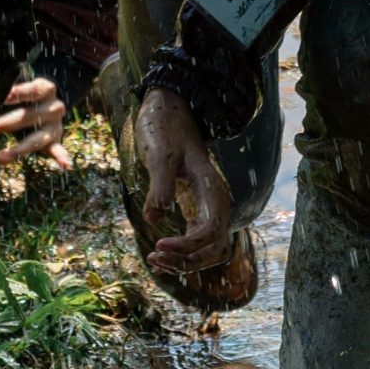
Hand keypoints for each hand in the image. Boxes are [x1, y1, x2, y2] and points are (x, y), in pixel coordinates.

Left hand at [0, 76, 71, 170]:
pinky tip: (66, 166)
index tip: (4, 97)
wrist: (47, 105)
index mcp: (46, 89)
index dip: (19, 93)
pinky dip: (62, 157)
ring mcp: (55, 126)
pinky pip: (57, 150)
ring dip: (18, 149)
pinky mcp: (54, 141)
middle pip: (29, 116)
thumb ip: (8, 91)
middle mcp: (54, 107)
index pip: (33, 90)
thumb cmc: (27, 95)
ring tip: (0, 157)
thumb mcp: (22, 88)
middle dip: (8, 122)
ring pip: (37, 138)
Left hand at [134, 86, 230, 278]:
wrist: (167, 107)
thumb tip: (154, 219)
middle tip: (155, 257)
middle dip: (188, 259)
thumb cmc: (164, 127)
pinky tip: (159, 251)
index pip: (212, 230)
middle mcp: (214, 199)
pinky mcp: (196, 206)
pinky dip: (182, 252)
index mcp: (211, 186)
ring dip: (186, 260)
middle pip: (215, 247)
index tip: (159, 245)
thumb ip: (160, 185)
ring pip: (209, 248)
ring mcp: (207, 204)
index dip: (188, 245)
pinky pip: (197, 240)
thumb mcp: (160, 154)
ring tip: (155, 259)